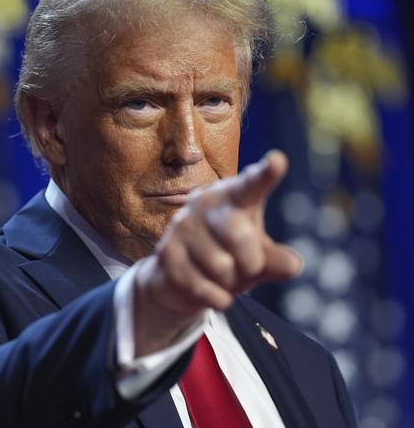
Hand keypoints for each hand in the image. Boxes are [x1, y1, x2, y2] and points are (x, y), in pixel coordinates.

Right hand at [133, 150, 302, 355]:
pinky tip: (211, 290)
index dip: (265, 175)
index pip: (252, 185)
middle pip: (239, 236)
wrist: (178, 279)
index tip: (277, 161)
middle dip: (251, 262)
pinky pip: (204, 287)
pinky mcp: (166, 253)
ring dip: (230, 282)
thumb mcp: (258, 257)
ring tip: (220, 274)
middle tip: (247, 267)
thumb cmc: (229, 258)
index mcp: (234, 196)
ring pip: (222, 267)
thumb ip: (276, 260)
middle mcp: (205, 203)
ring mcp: (182, 226)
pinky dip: (217, 298)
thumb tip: (293, 265)